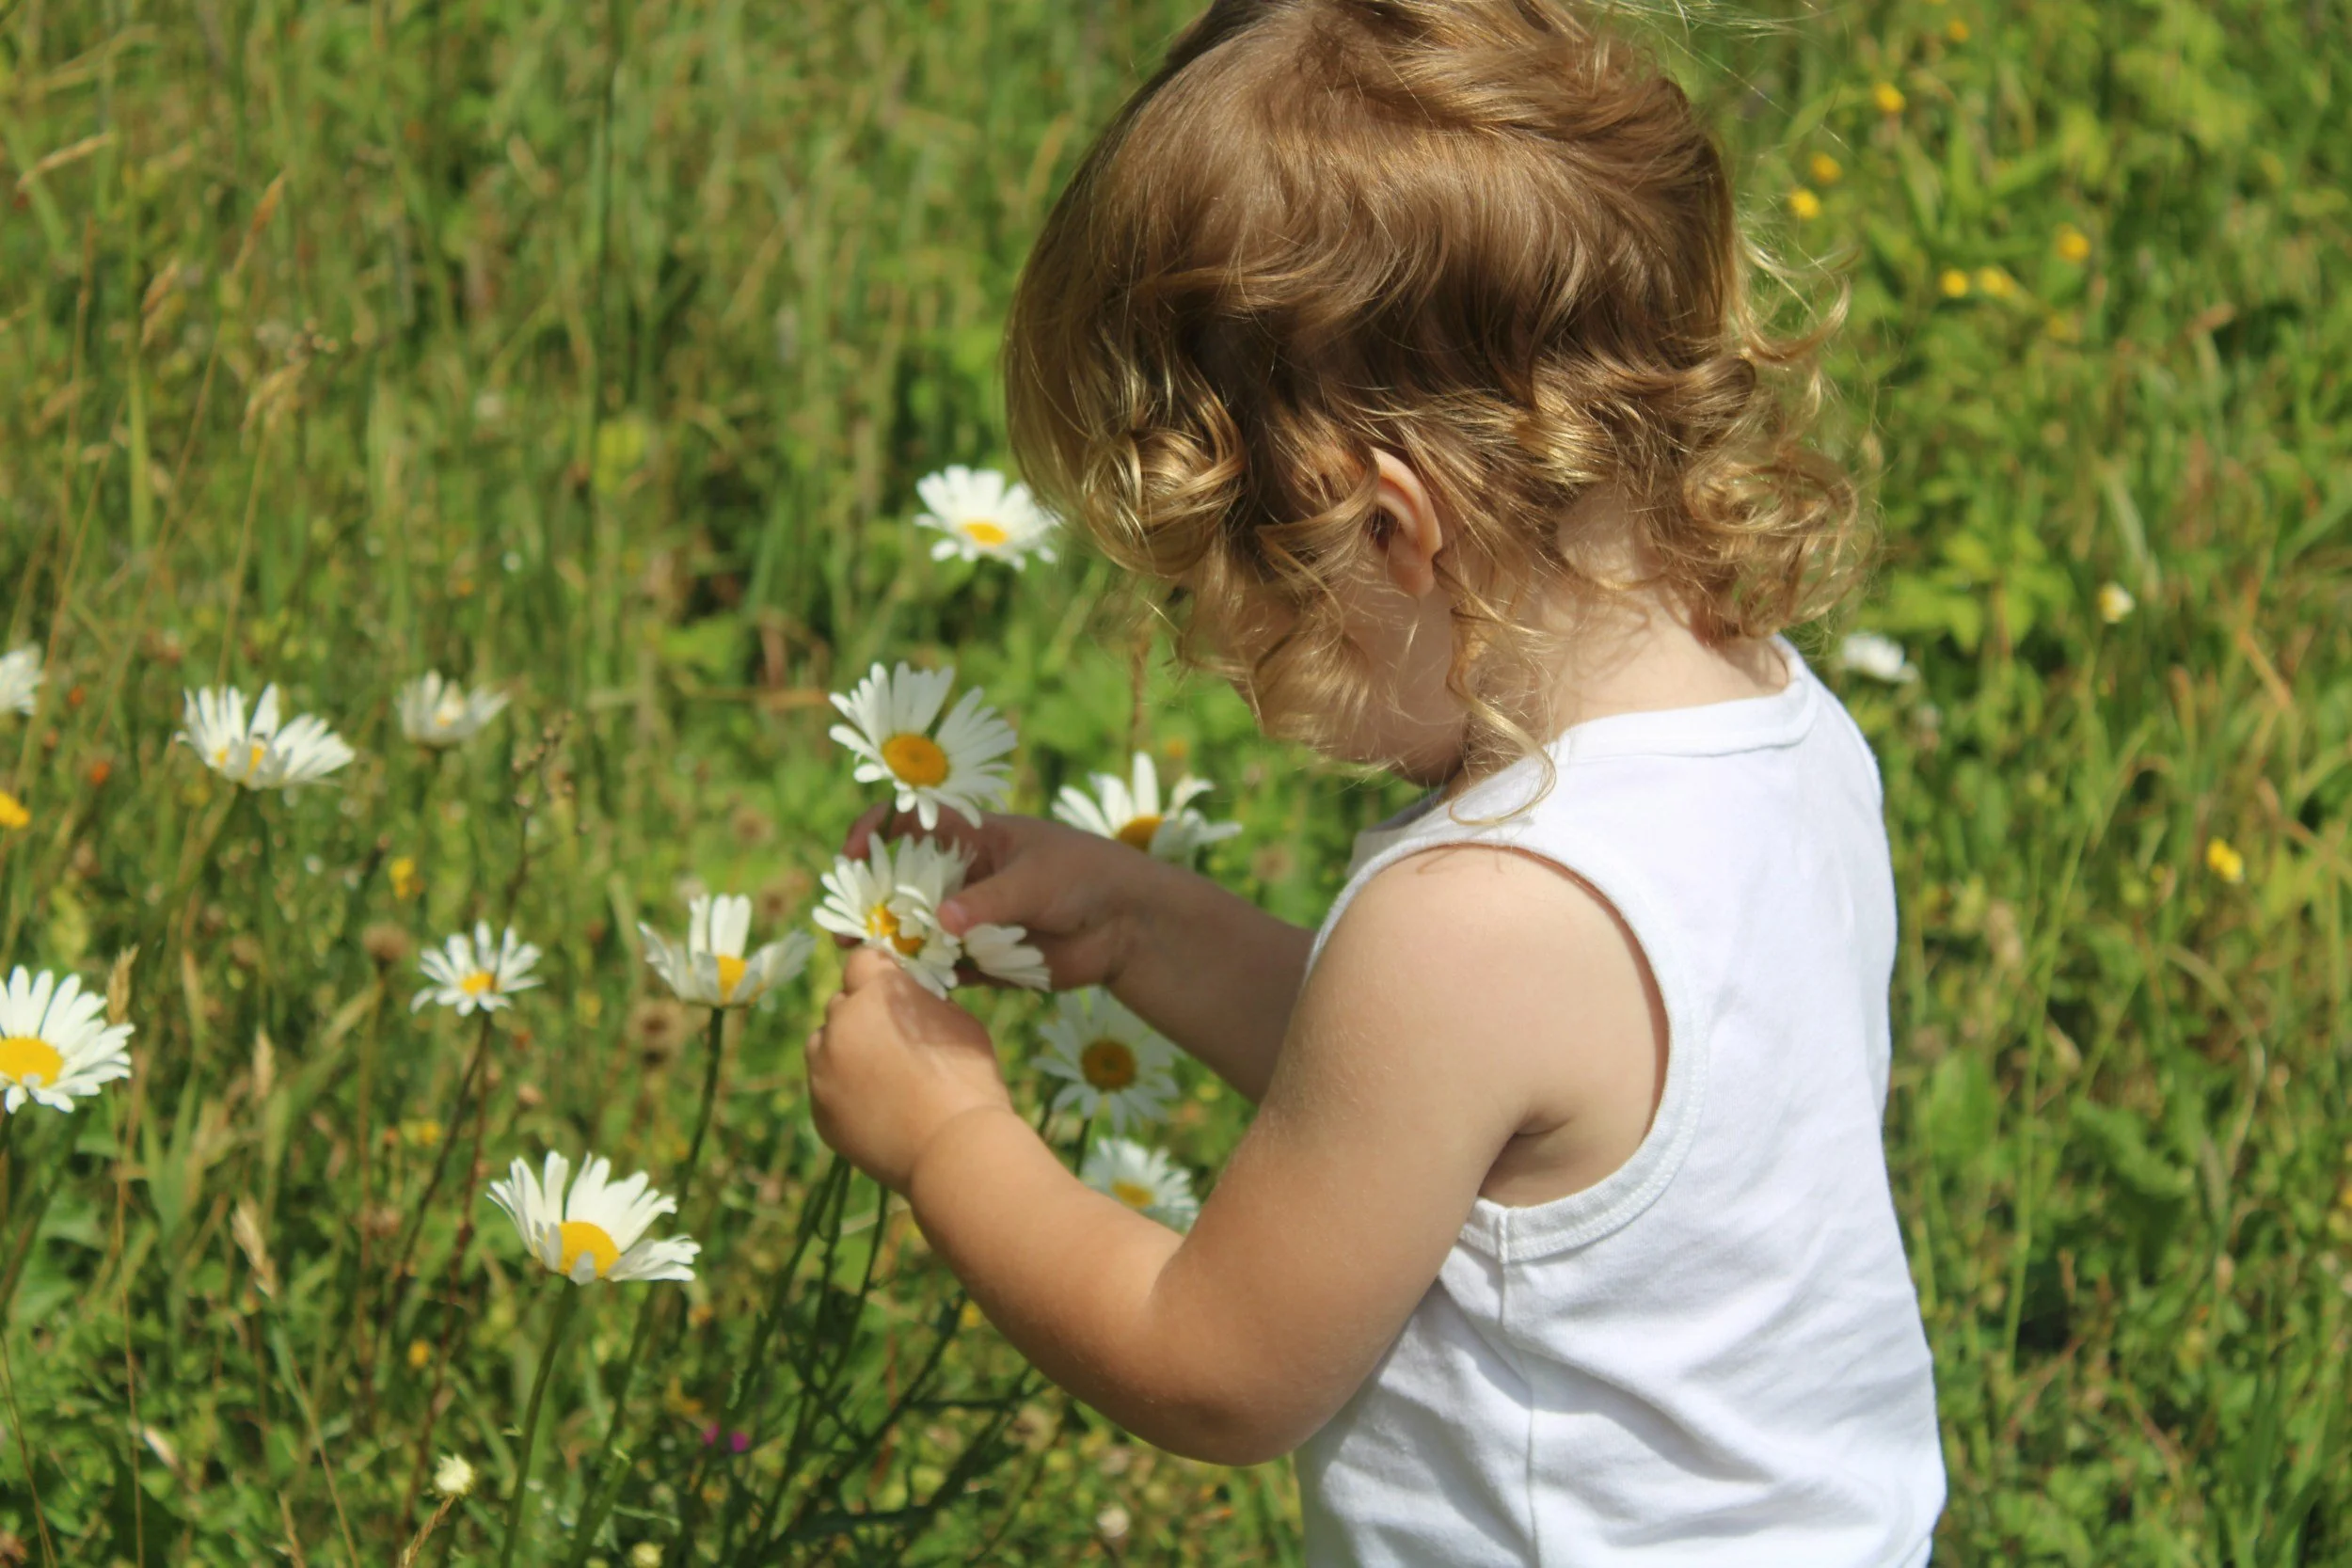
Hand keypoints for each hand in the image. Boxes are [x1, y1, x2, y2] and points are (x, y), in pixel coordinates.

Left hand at [807, 947, 1013, 1192]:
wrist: (954, 1149)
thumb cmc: (970, 1080)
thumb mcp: (960, 1021)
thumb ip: (925, 1001)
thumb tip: (911, 997)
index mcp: (878, 992)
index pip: (862, 961)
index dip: (879, 974)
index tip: (895, 991)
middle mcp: (841, 1022)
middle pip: (841, 1004)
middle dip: (863, 1014)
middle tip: (895, 1041)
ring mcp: (823, 1068)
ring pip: (824, 1044)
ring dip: (845, 1050)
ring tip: (881, 1076)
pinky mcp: (819, 1108)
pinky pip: (825, 1086)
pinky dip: (843, 1089)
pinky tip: (877, 1106)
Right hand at [842, 803, 1169, 990]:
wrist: (1126, 925)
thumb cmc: (1084, 876)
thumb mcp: (1037, 879)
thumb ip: (990, 900)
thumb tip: (942, 922)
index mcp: (971, 838)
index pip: (909, 823)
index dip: (875, 831)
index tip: (853, 853)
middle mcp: (961, 878)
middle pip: (899, 884)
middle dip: (868, 900)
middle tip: (845, 924)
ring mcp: (968, 920)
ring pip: (914, 931)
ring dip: (887, 944)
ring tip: (863, 960)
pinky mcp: (981, 961)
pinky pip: (941, 970)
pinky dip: (922, 978)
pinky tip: (904, 987)